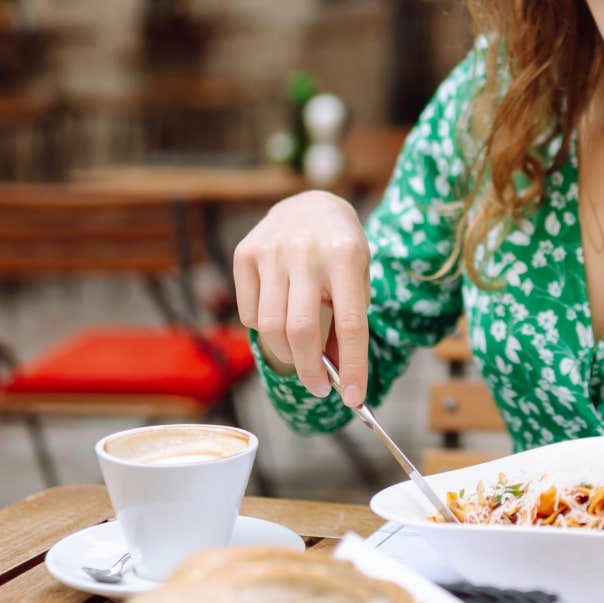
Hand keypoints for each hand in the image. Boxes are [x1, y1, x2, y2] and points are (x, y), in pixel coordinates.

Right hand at [231, 190, 370, 406]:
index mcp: (345, 255)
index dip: (353, 367)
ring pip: (271, 327)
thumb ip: (348, 322)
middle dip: (310, 371)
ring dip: (287, 356)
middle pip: (301, 331)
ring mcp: (271, 250)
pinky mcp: (244, 253)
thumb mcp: (358, 279)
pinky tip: (280, 318)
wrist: (311, 204)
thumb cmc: (341, 252)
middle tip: (319, 388)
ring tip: (301, 357)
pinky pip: (250, 313)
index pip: (350, 324)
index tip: (353, 398)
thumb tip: (336, 376)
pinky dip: (265, 329)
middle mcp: (306, 251)